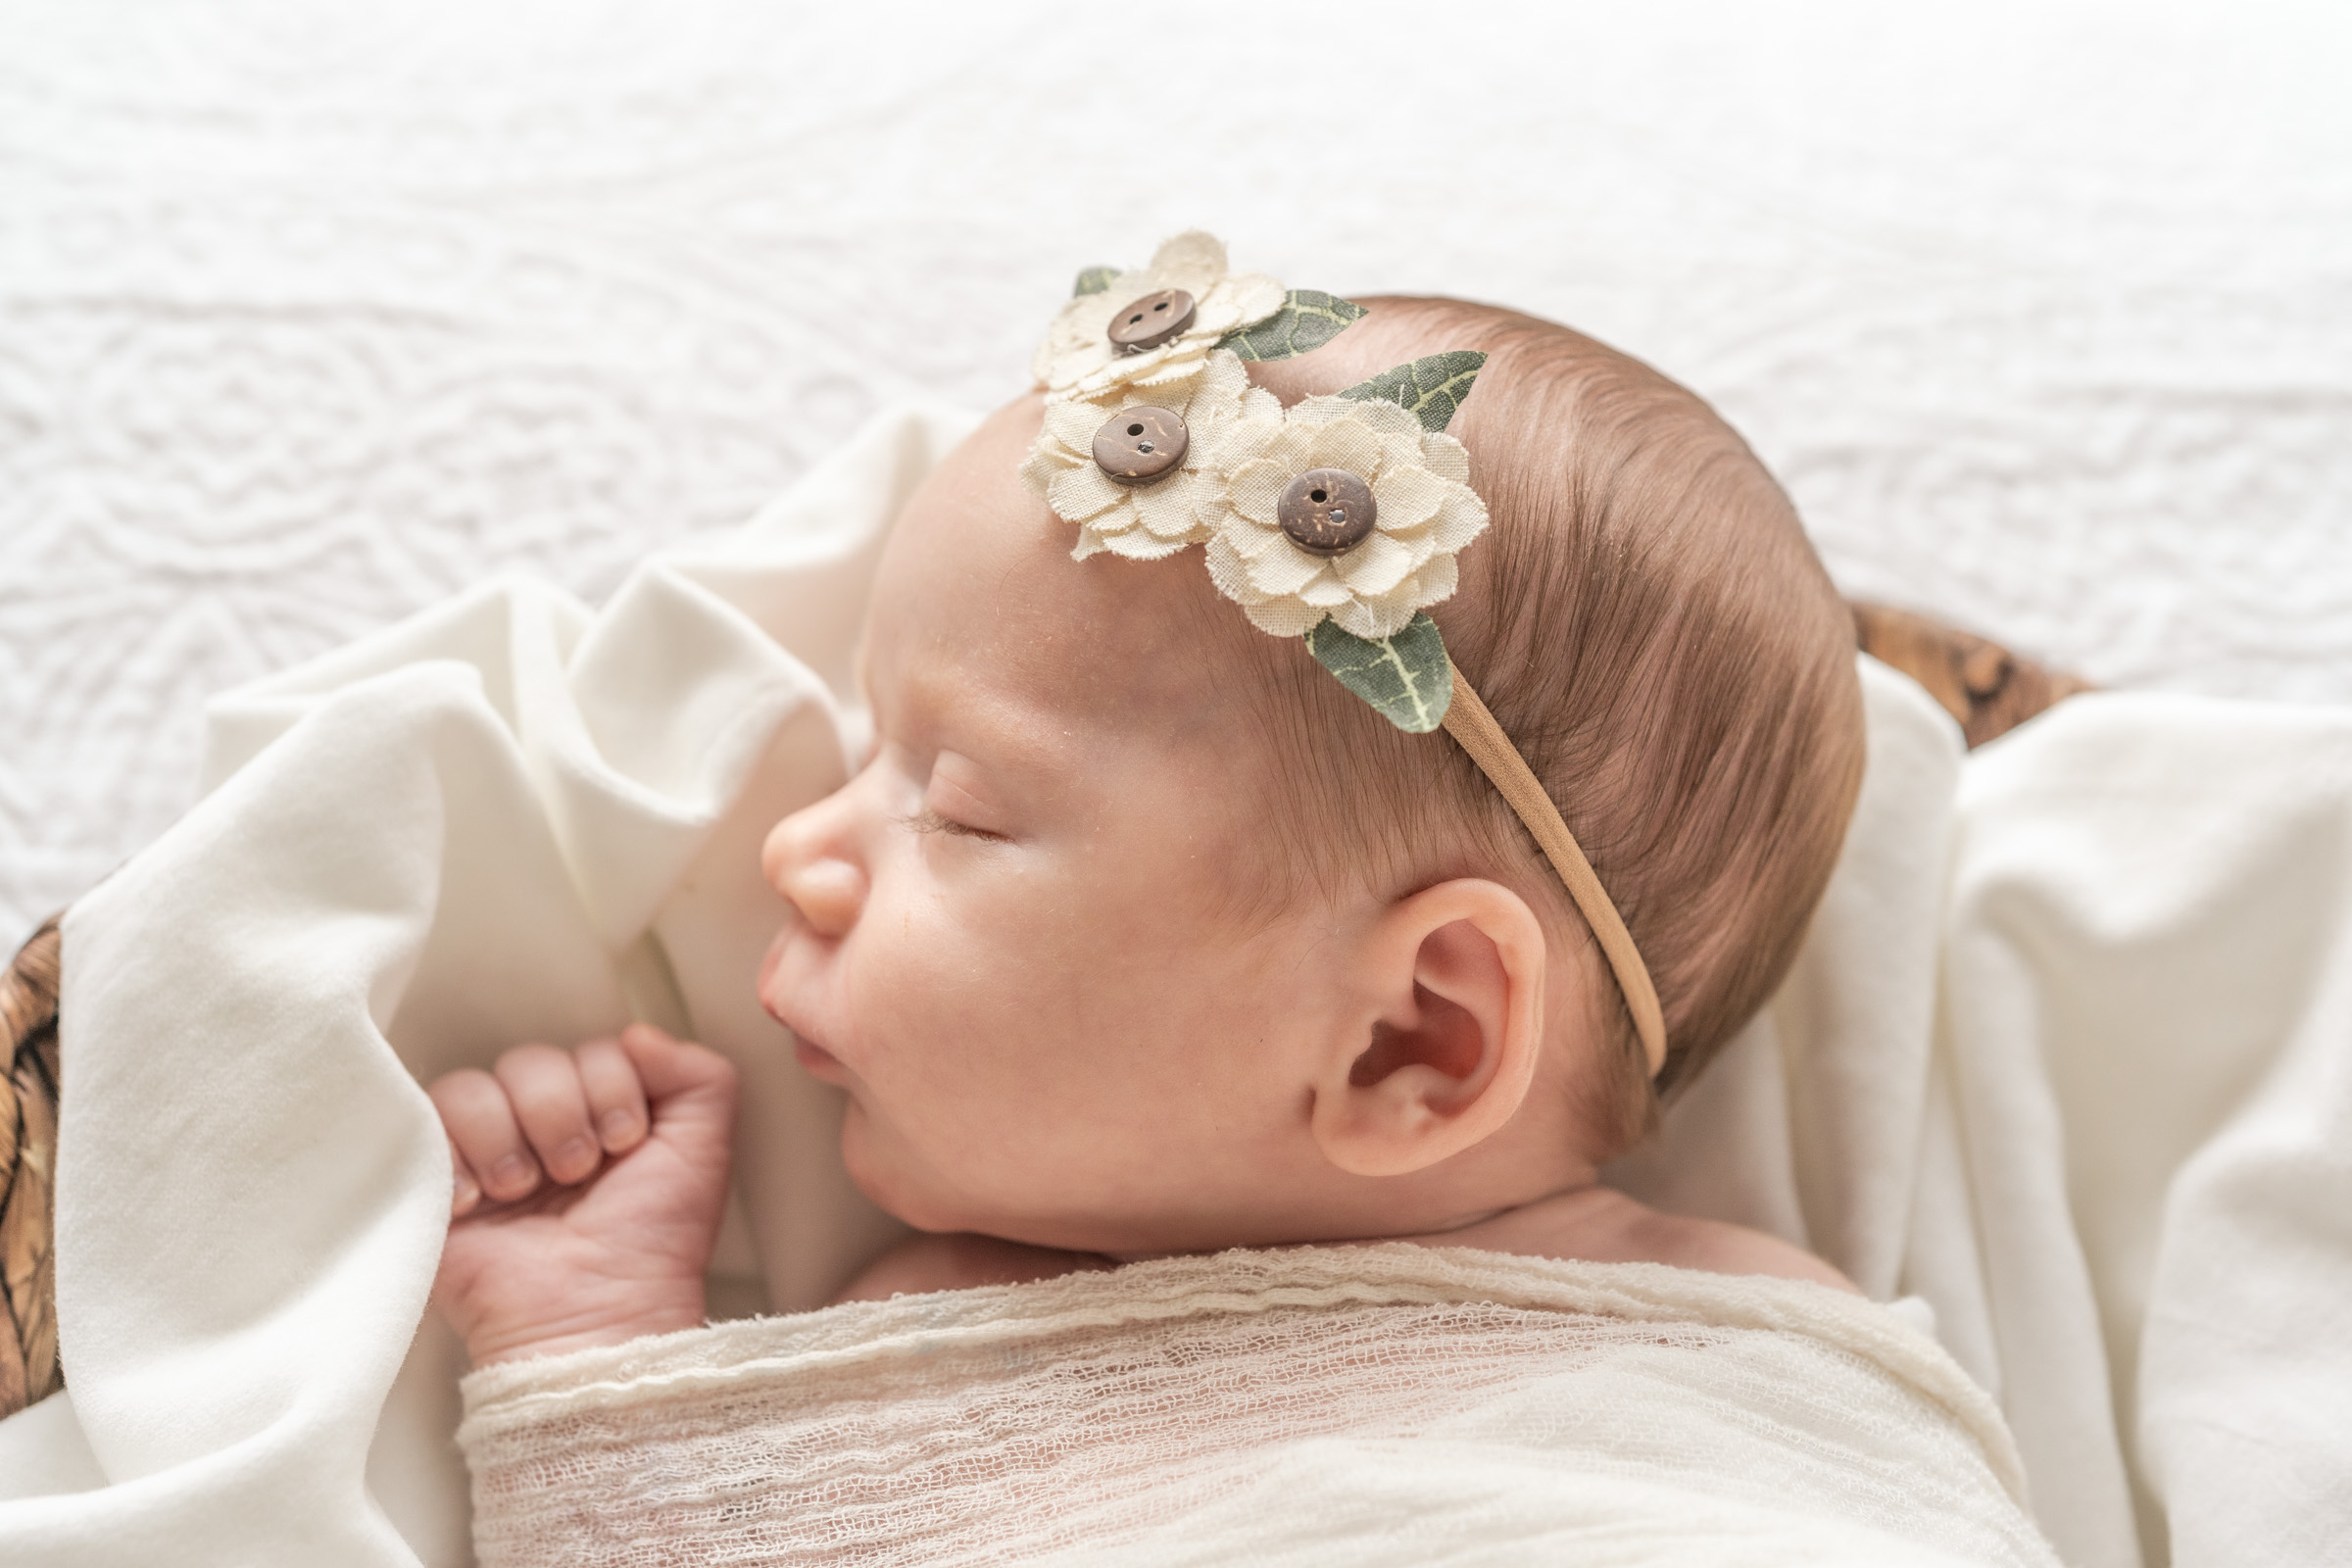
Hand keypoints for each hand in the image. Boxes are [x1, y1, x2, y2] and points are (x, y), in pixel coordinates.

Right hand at [428, 1024, 737, 1365]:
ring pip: (474, 1085)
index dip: (610, 1087)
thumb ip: (699, 1075)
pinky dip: (456, 1158)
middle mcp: (539, 1125)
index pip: (592, 1049)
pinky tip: (477, 1202)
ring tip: (525, 1191)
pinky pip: (423, 1122)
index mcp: (599, 1111)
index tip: (625, 1144)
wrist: (597, 1316)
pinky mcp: (432, 1181)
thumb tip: (637, 1032)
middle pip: (531, 1061)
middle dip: (561, 1115)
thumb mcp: (703, 1150)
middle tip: (576, 1174)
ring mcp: (483, 1152)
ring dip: (509, 1138)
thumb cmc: (652, 1244)